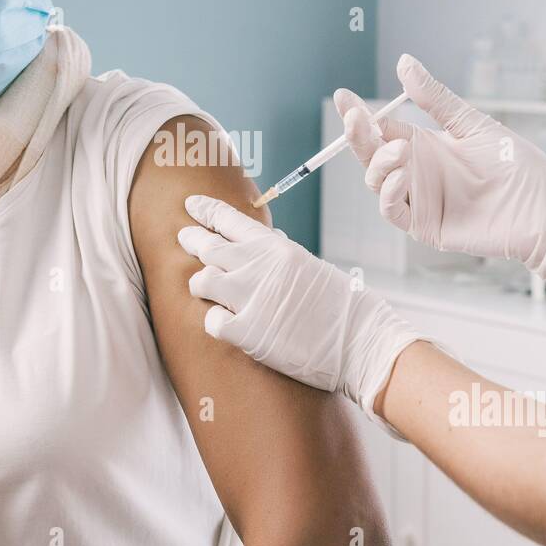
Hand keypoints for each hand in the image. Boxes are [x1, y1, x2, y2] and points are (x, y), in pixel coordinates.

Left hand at [177, 195, 423, 432]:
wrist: (360, 340)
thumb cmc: (343, 305)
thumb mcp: (310, 266)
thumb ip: (280, 256)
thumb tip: (265, 246)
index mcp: (276, 247)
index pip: (229, 219)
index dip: (205, 210)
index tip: (191, 204)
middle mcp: (258, 266)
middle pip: (208, 246)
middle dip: (192, 239)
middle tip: (184, 237)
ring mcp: (250, 298)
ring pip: (201, 281)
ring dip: (201, 285)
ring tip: (203, 288)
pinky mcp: (247, 332)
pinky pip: (211, 321)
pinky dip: (214, 322)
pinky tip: (222, 323)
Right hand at [336, 55, 545, 320]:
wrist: (543, 208)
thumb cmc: (516, 166)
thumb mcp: (471, 124)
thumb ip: (435, 98)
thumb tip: (404, 62)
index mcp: (425, 147)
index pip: (382, 129)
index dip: (360, 114)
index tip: (343, 96)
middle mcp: (417, 173)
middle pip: (372, 155)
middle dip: (358, 136)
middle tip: (355, 118)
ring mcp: (419, 200)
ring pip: (377, 181)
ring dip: (379, 164)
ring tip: (400, 151)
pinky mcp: (424, 226)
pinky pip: (393, 210)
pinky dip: (389, 192)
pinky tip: (401, 174)